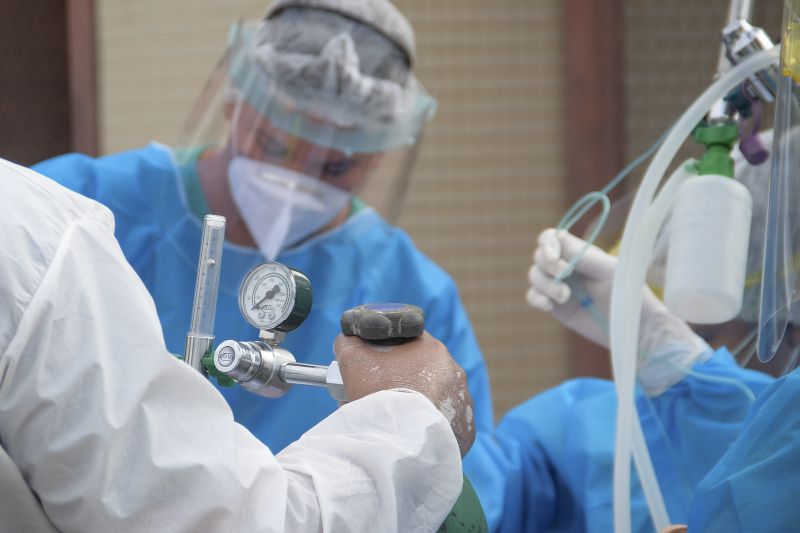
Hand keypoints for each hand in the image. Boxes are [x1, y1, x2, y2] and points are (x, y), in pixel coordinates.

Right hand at [334, 332, 474, 456]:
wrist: (398, 443)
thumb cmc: (378, 397)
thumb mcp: (353, 362)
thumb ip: (349, 344)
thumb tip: (347, 340)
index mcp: (433, 350)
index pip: (412, 344)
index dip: (392, 355)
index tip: (378, 369)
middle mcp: (455, 372)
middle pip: (426, 372)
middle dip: (407, 382)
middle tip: (384, 398)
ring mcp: (464, 401)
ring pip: (439, 399)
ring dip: (422, 406)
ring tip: (398, 422)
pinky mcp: (466, 430)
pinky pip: (448, 426)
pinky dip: (432, 429)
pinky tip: (415, 436)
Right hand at [527, 228, 709, 395]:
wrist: (635, 329)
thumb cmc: (629, 295)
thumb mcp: (608, 270)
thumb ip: (582, 255)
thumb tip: (556, 239)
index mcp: (581, 253)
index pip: (552, 238)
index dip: (548, 244)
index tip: (555, 257)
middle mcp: (568, 267)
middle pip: (539, 256)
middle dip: (548, 265)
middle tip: (565, 276)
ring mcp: (560, 286)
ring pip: (535, 276)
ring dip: (545, 284)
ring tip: (565, 297)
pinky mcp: (555, 307)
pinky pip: (533, 297)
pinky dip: (536, 298)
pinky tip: (549, 306)